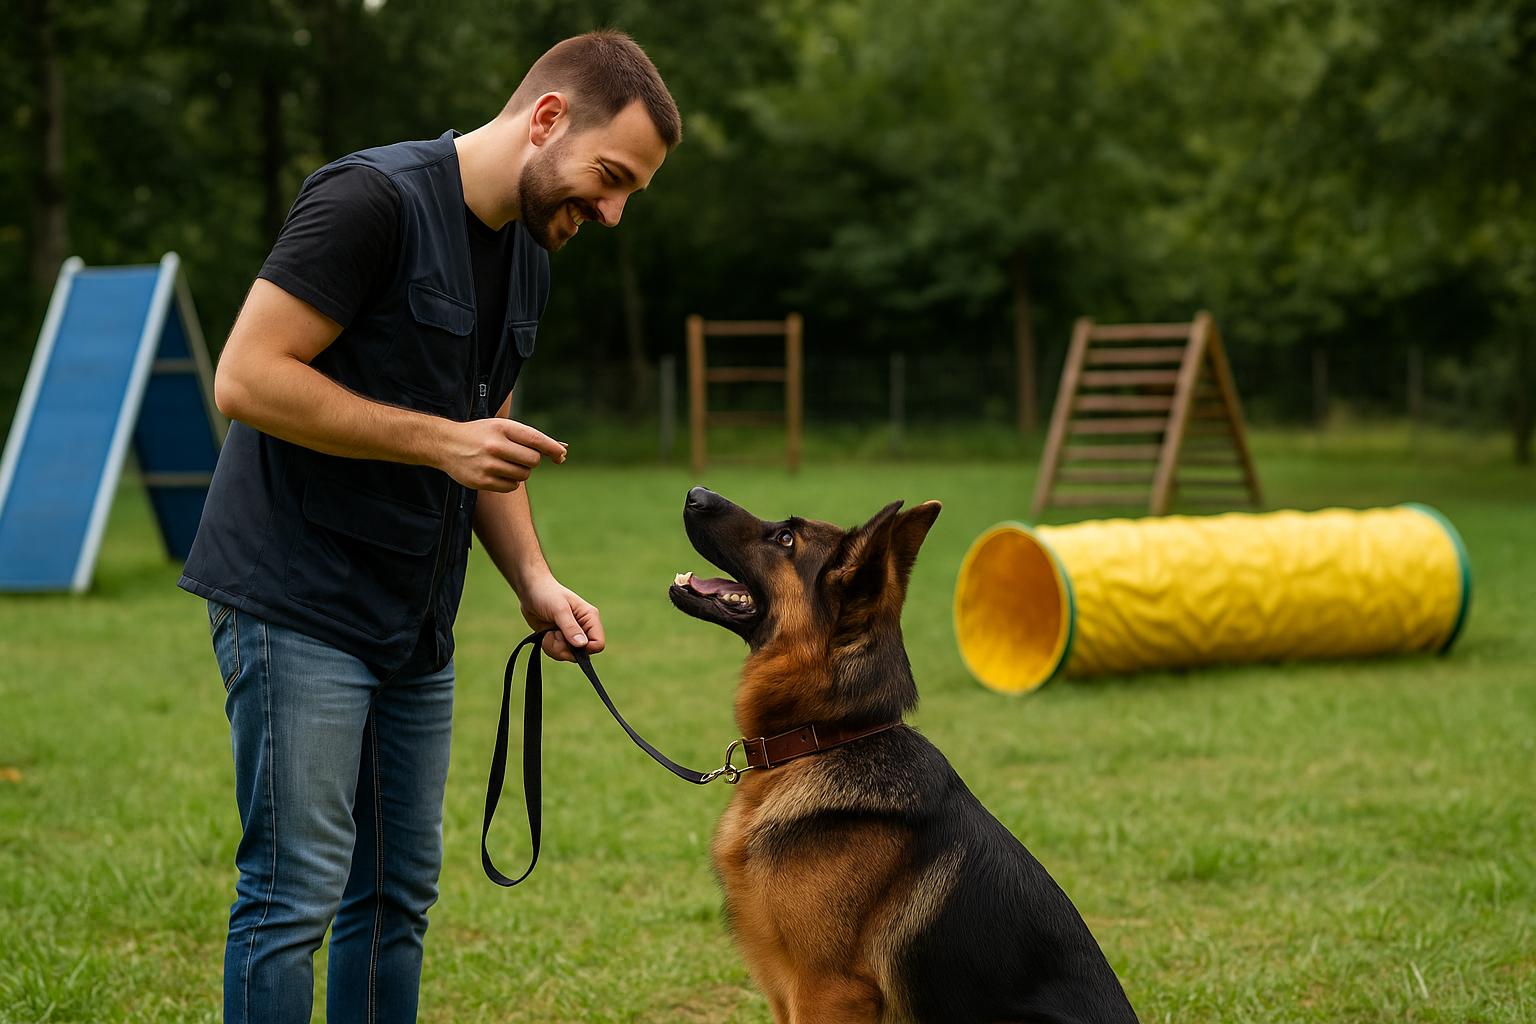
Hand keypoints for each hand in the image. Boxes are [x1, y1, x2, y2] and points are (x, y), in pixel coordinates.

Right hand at [439, 418, 566, 491]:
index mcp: (502, 428)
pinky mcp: (483, 482)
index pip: (536, 440)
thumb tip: (561, 451)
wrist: (445, 444)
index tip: (562, 455)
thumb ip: (528, 437)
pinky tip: (498, 473)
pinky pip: (511, 486)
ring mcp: (488, 465)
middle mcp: (495, 446)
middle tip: (519, 456)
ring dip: (520, 471)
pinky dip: (510, 482)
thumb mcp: (501, 426)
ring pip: (523, 475)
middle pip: (533, 460)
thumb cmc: (480, 434)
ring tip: (505, 463)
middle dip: (531, 460)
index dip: (553, 448)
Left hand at [519, 574, 605, 662]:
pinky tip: (545, 634)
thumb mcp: (559, 610)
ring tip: (548, 633)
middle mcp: (583, 628)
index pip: (598, 643)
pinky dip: (550, 647)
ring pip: (569, 655)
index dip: (586, 648)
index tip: (569, 641)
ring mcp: (571, 635)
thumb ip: (570, 628)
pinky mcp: (560, 639)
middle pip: (583, 654)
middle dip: (565, 649)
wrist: (530, 591)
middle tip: (554, 635)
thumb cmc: (546, 594)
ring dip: (555, 648)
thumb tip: (582, 645)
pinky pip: (558, 653)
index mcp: (590, 618)